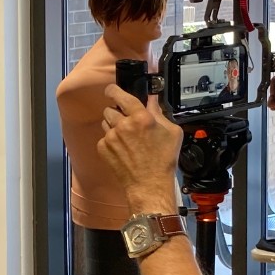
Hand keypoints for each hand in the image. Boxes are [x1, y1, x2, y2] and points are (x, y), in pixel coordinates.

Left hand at [97, 84, 182, 212]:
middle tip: (127, 121)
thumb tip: (152, 100)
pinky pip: (104, 137)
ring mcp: (111, 137)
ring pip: (106, 122)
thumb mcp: (172, 132)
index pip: (119, 94)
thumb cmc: (162, 161)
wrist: (149, 184)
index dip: (113, 90)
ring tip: (127, 138)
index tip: (112, 90)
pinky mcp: (103, 148)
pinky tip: (123, 149)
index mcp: (141, 117)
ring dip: (114, 125)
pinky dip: (111, 140)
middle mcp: (123, 125)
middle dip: (117, 112)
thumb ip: (159, 112)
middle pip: (110, 108)